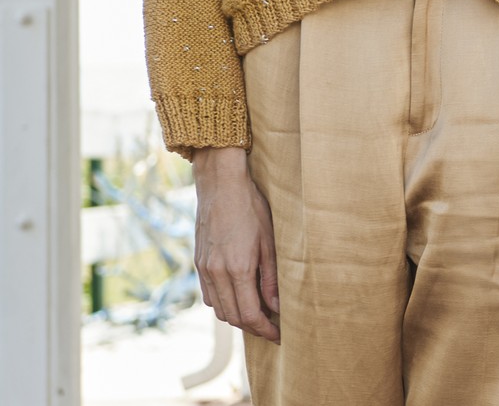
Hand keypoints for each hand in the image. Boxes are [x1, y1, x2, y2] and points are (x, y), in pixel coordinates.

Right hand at [192, 146, 280, 342]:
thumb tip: (276, 307)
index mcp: (237, 268)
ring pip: (219, 309)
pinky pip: (208, 295)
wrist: (220, 184)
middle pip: (233, 317)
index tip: (278, 335)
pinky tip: (237, 296)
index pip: (250, 315)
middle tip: (270, 326)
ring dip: (237, 316)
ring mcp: (204, 269)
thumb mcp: (268, 240)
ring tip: (256, 312)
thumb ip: (271, 277)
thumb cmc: (250, 207)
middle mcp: (216, 273)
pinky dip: (223, 303)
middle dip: (252, 327)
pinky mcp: (198, 262)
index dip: (265, 330)